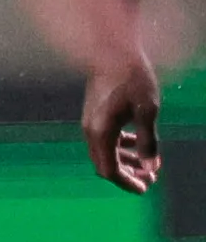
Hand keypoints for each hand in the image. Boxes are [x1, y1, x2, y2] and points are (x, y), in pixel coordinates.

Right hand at [85, 51, 164, 192]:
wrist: (111, 52)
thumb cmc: (132, 80)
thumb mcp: (147, 112)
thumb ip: (148, 142)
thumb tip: (151, 168)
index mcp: (101, 133)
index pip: (110, 170)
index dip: (127, 182)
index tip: (146, 188)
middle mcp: (91, 131)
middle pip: (105, 164)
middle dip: (128, 174)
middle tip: (151, 179)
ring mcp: (90, 123)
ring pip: (105, 152)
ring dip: (125, 161)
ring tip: (148, 164)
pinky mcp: (94, 115)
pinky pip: (105, 140)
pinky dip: (120, 147)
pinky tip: (136, 142)